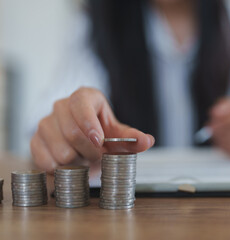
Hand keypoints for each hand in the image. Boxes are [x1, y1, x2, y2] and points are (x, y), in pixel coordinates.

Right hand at [30, 87, 154, 171]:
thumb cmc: (102, 137)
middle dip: (90, 151)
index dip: (89, 124)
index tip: (100, 141)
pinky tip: (69, 163)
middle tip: (99, 156)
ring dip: (77, 161)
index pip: (81, 103)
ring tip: (83, 157)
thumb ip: (132, 138)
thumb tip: (147, 141)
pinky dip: (61, 168)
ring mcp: (45, 123)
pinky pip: (45, 160)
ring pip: (60, 150)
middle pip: (72, 131)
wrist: (83, 147)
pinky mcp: (35, 141)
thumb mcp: (119, 136)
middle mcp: (62, 106)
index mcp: (84, 97)